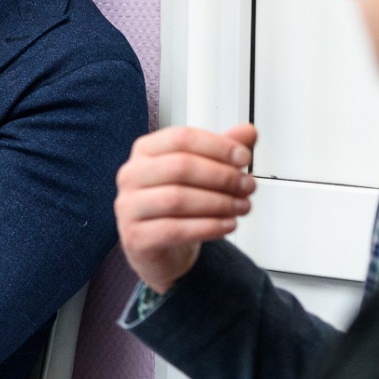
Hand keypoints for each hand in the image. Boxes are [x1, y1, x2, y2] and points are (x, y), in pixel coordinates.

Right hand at [115, 123, 258, 293]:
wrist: (159, 247)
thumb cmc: (179, 205)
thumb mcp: (202, 173)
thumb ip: (222, 150)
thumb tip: (249, 131)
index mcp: (145, 150)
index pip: (181, 138)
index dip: (217, 146)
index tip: (244, 157)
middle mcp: (131, 175)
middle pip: (180, 167)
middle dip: (222, 176)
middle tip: (248, 186)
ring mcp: (129, 206)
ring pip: (177, 199)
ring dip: (219, 203)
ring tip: (243, 206)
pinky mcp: (135, 237)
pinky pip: (175, 230)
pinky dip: (208, 227)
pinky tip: (228, 225)